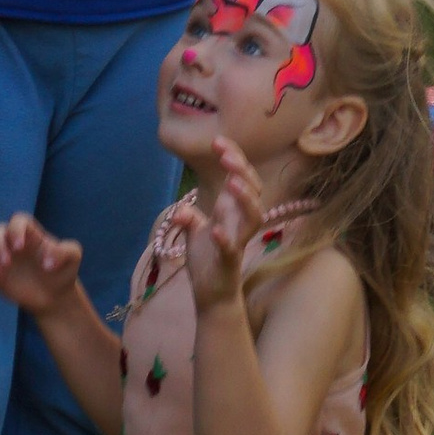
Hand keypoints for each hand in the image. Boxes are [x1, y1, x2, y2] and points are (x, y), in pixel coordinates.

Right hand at [0, 214, 83, 318]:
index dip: (15, 230)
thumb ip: (64, 251)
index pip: (18, 220)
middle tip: (7, 264)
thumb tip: (46, 262)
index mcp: (30, 233)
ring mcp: (0, 257)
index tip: (19, 247)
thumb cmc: (63, 271)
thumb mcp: (72, 257)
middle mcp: (12, 242)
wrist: (53, 296)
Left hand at [185, 134, 269, 316]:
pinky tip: (215, 229)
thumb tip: (181, 208)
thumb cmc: (207, 258)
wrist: (212, 293)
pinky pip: (231, 248)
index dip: (233, 158)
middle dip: (241, 170)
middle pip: (252, 190)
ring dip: (244, 199)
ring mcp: (237, 240)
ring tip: (232, 183)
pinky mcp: (229, 261)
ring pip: (253, 216)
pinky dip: (225, 239)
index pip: (238, 177)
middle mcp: (238, 221)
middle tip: (225, 155)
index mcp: (230, 210)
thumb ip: (188, 215)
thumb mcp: (194, 231)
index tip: (218, 141)